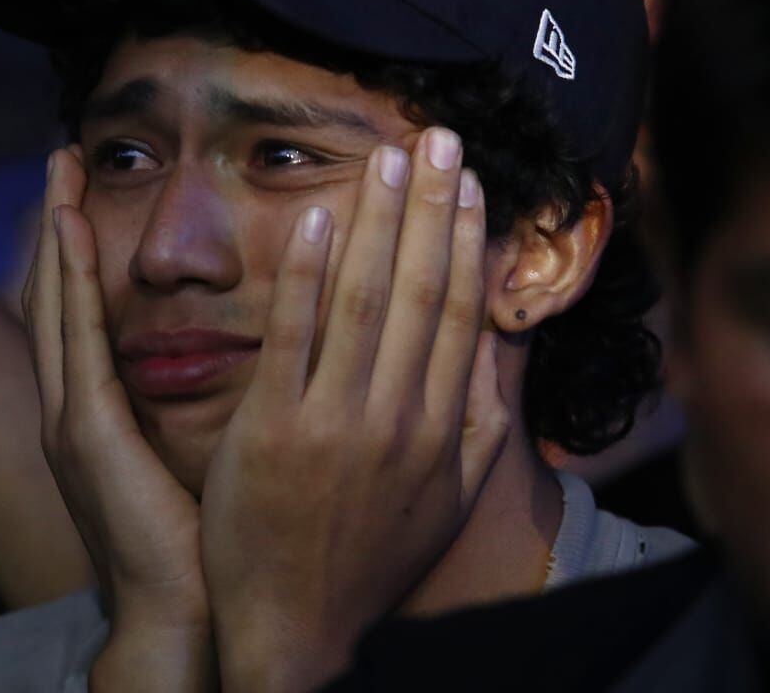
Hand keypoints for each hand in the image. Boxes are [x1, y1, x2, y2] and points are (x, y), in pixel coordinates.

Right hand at [24, 147, 214, 688]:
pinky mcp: (84, 433)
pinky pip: (75, 337)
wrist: (184, 612)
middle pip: (57, 295)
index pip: (85, 313)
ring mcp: (70, 419)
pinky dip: (69, 278)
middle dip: (56, 224)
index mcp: (102, 414)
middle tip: (62, 157)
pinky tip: (72, 227)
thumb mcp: (207, 449)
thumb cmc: (209, 538)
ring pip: (54, 304)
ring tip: (58, 169)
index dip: (81, 252)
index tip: (90, 192)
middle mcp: (74, 408)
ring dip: (55, 233)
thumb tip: (259, 346)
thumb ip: (208, 393)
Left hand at [200, 129, 510, 691]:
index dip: (466, 241)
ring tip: (388, 156)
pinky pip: (294, 336)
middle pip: (420, 291)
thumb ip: (479, 426)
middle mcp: (400, 418)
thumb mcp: (446, 502)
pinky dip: (309, 273)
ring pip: (364, 300)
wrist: (301, 632)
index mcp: (442, 430)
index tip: (470, 184)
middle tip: (438, 137)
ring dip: (378, 220)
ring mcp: (337, 423)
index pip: (460, 314)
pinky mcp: (274, 431)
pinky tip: (318, 217)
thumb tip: (495, 353)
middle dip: (432, 207)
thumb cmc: (369, 559)